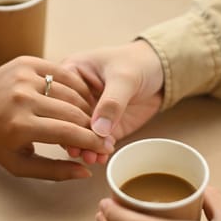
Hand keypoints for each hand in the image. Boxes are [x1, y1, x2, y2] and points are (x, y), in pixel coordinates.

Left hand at [0, 56, 114, 180]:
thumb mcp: (19, 164)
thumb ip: (53, 171)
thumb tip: (86, 172)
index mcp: (19, 126)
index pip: (68, 133)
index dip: (92, 142)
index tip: (106, 148)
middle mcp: (22, 99)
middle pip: (73, 112)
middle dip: (93, 126)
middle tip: (103, 135)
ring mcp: (25, 77)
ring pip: (71, 92)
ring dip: (87, 107)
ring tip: (91, 120)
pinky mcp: (27, 62)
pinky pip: (63, 73)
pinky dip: (77, 87)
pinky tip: (82, 99)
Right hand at [61, 40, 163, 163]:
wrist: (161, 71)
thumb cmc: (138, 62)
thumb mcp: (125, 78)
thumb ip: (112, 102)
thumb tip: (98, 129)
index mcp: (70, 72)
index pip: (59, 97)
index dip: (63, 116)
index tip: (70, 133)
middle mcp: (74, 94)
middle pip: (66, 118)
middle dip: (73, 136)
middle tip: (79, 151)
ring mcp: (88, 111)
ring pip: (79, 133)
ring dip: (84, 147)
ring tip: (91, 158)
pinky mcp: (102, 126)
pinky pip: (95, 141)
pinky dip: (98, 151)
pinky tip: (101, 158)